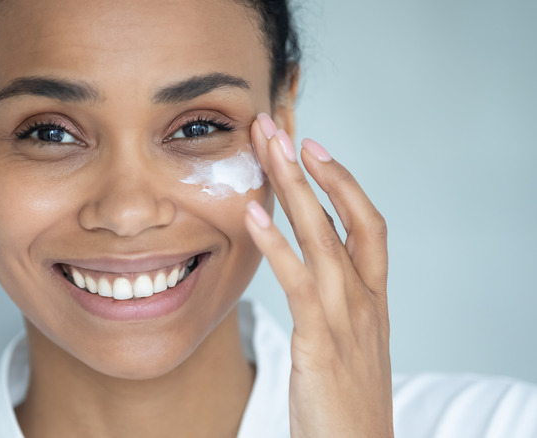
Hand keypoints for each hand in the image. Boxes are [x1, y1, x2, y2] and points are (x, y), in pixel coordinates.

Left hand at [244, 113, 393, 437]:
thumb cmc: (346, 400)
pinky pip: (299, 281)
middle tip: (278, 127)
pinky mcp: (322, 341)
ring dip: (294, 188)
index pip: (367, 223)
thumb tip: (307, 271)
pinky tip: (251, 215)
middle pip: (344, 216)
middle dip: (311, 168)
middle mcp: (365, 299)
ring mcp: (347, 317)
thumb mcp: (347, 341)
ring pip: (323, 237)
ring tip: (267, 148)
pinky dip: (276, 244)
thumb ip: (332, 303)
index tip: (313, 148)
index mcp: (372, 297)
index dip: (343, 182)